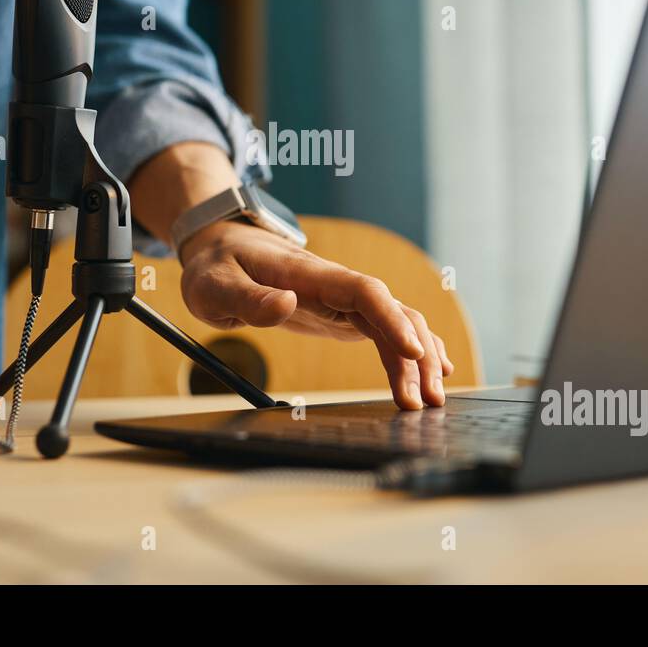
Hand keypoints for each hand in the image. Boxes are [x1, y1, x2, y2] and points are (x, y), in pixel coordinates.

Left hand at [178, 221, 453, 409]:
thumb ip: (249, 298)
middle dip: (415, 354)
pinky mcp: (341, 313)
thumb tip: (286, 305)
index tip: (414, 352)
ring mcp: (342, 298)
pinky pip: (385, 328)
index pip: (363, 291)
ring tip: (432, 399)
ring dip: (418, 358)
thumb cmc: (217, 264)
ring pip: (395, 322)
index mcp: (309, 274)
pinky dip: (411, 348)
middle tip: (425, 401)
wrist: (222, 244)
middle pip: (391, 312)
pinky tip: (431, 370)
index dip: (392, 320)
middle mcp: (336, 284)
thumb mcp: (215, 285)